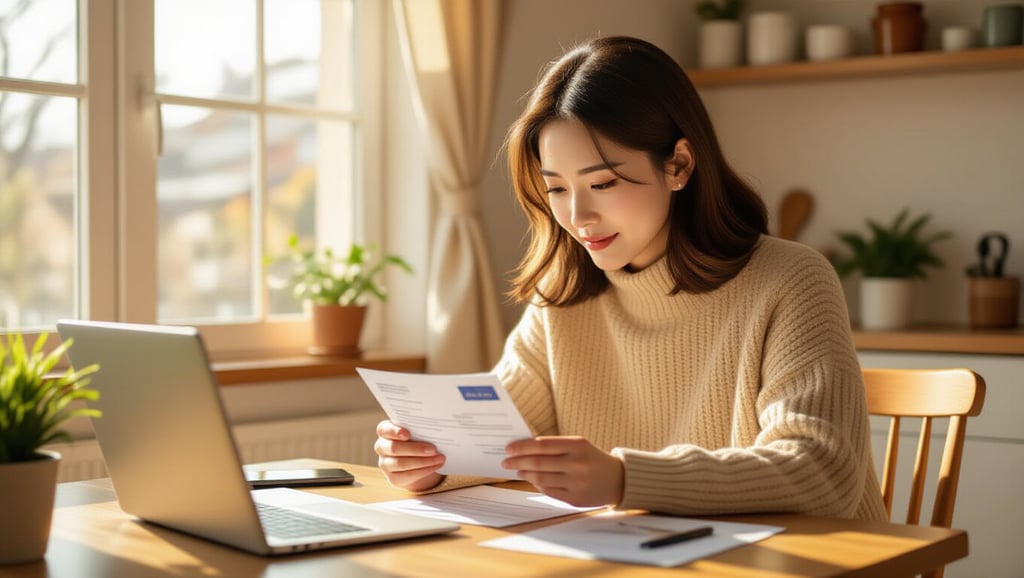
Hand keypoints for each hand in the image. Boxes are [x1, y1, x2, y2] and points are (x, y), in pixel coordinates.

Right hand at [373, 420, 444, 490]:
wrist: (416, 460)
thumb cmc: (417, 439)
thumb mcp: (416, 431)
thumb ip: (419, 429)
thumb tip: (436, 429)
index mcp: (385, 432)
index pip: (384, 429)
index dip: (394, 431)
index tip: (407, 434)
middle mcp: (382, 447)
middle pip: (394, 448)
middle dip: (415, 449)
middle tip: (433, 449)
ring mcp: (385, 464)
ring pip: (401, 463)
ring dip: (423, 461)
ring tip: (439, 458)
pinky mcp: (393, 478)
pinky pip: (408, 475)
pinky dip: (424, 470)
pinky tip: (436, 466)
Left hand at [502, 436, 623, 506]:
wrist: (619, 479)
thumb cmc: (592, 458)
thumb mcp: (579, 445)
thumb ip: (554, 446)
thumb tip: (524, 449)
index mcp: (578, 445)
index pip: (542, 445)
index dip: (522, 447)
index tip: (508, 448)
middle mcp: (577, 464)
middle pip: (538, 463)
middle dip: (518, 462)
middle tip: (506, 461)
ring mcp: (576, 483)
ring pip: (541, 479)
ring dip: (525, 474)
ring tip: (518, 470)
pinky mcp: (575, 499)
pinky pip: (549, 491)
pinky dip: (537, 485)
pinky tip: (533, 480)